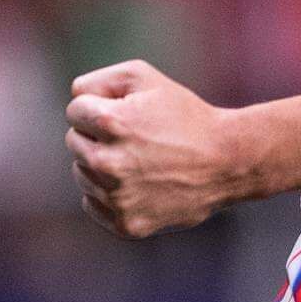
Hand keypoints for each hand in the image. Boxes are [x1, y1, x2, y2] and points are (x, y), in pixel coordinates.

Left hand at [64, 61, 255, 239]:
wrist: (226, 162)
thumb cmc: (184, 115)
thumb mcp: (144, 77)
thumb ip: (98, 81)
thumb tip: (74, 98)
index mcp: (112, 123)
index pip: (75, 111)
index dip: (100, 107)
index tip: (127, 113)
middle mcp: (108, 163)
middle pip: (74, 142)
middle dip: (98, 135)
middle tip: (135, 137)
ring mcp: (116, 197)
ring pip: (82, 173)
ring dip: (101, 165)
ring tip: (140, 160)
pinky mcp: (125, 224)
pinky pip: (92, 203)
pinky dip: (107, 194)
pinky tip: (137, 184)